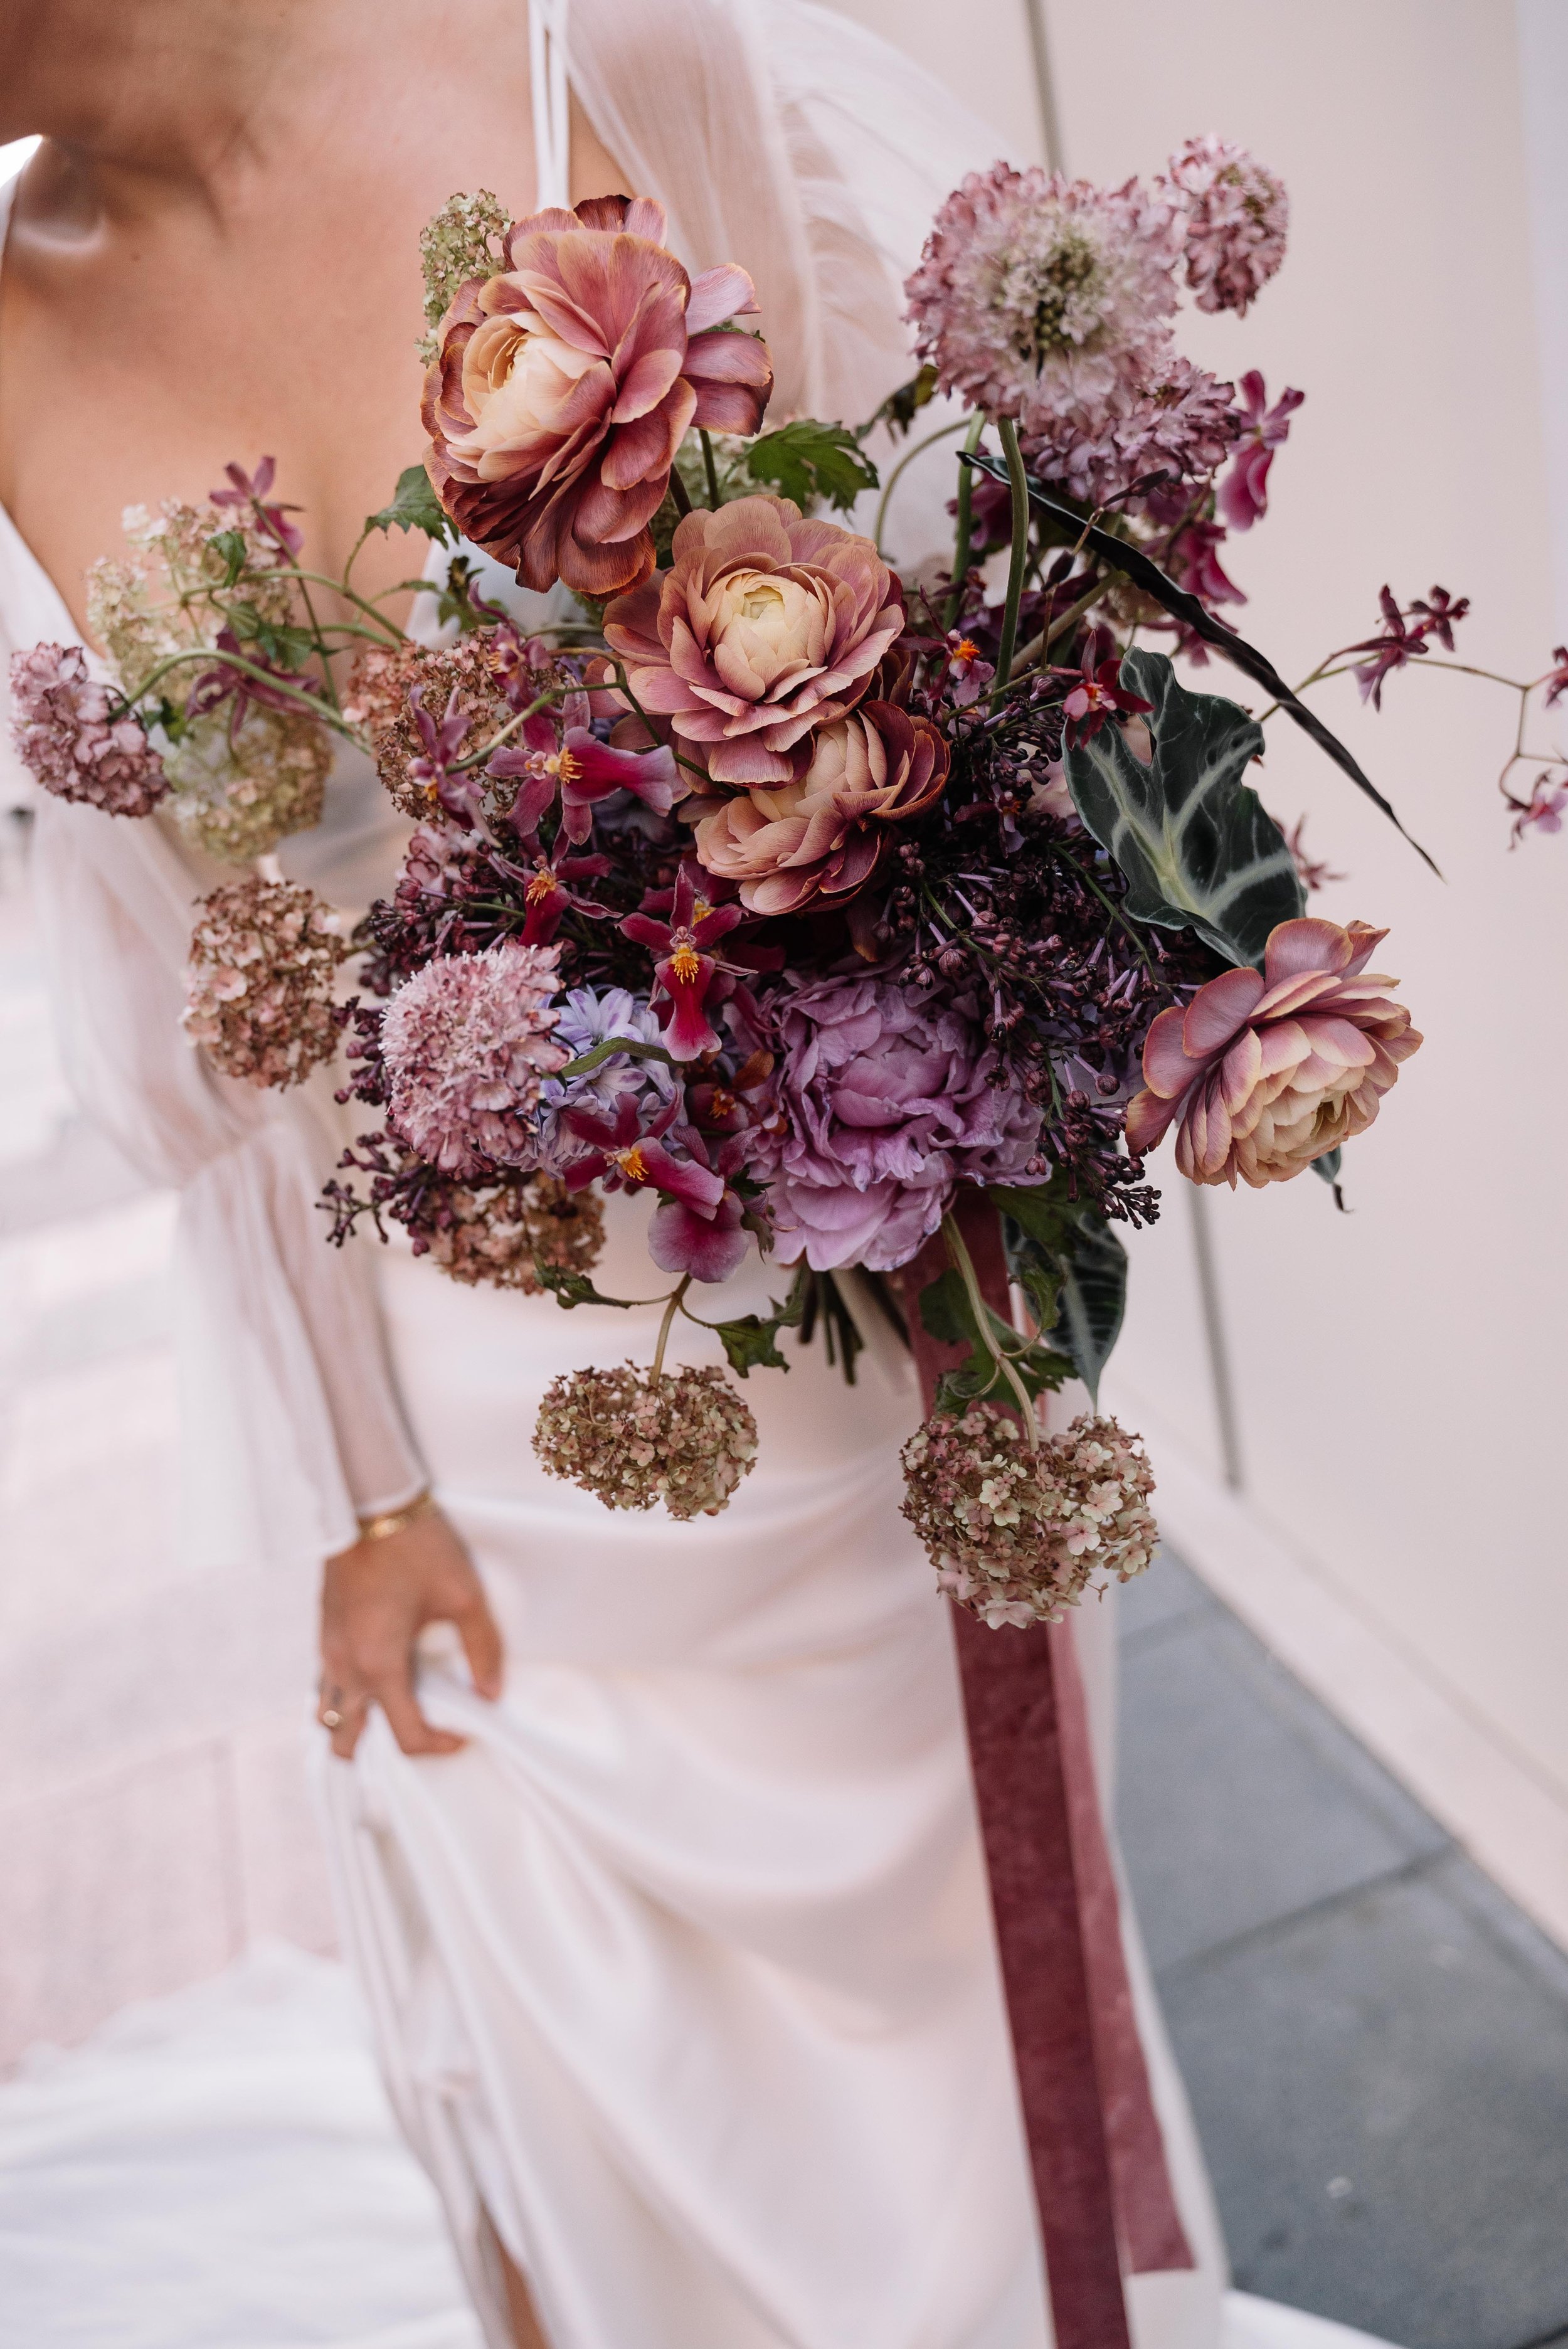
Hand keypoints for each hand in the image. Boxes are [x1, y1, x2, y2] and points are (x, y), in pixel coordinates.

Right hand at [318, 1504, 502, 1759]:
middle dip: (383, 1749)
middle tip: (424, 1726)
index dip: (441, 1745)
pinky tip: (382, 1676)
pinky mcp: (323, 1631)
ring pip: (329, 1714)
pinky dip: (348, 1696)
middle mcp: (344, 1666)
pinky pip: (326, 1684)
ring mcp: (327, 1650)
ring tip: (400, 1707)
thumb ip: (482, 1649)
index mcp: (379, 1665)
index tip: (466, 1731)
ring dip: (359, 1724)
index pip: (405, 1736)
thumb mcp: (464, 1596)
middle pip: (346, 1741)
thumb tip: (491, 1692)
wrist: (368, 1502)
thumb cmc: (416, 1547)